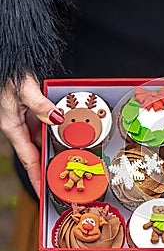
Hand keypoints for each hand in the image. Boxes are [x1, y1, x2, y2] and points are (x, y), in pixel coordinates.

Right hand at [0, 74, 63, 196]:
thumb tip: (55, 117)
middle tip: (63, 183)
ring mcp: (27, 121)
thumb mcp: (24, 89)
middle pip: (36, 154)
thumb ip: (40, 105)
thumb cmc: (8, 73)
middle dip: (48, 169)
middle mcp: (19, 127)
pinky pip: (46, 130)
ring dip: (54, 154)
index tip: (43, 191)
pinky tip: (68, 141)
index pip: (27, 158)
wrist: (7, 59)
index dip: (36, 176)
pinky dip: (56, 137)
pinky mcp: (33, 114)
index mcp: (12, 126)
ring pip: (42, 143)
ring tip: (69, 166)